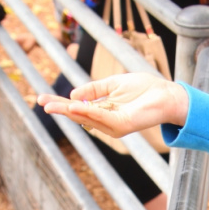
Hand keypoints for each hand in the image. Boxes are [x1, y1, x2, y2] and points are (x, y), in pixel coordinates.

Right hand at [39, 72, 189, 135]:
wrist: (167, 94)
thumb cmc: (145, 88)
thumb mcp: (114, 84)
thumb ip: (94, 89)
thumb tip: (73, 94)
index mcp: (103, 111)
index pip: (77, 107)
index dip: (60, 103)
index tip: (42, 98)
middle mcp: (106, 121)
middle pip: (78, 115)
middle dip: (59, 108)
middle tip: (41, 102)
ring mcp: (113, 125)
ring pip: (86, 117)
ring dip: (68, 110)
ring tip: (51, 104)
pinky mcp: (122, 125)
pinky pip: (101, 117)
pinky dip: (87, 112)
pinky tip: (74, 106)